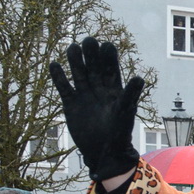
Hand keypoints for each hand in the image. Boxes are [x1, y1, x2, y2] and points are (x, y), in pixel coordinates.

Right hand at [49, 37, 144, 181]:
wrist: (104, 152)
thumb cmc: (119, 133)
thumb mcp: (125, 112)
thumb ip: (130, 94)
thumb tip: (139, 77)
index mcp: (114, 89)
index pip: (110, 67)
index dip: (108, 56)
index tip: (106, 45)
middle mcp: (98, 89)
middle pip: (92, 66)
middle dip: (90, 54)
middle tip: (88, 41)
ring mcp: (83, 95)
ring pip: (77, 73)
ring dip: (74, 61)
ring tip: (72, 48)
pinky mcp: (71, 104)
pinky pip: (64, 87)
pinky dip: (59, 77)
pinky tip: (54, 65)